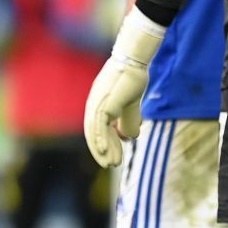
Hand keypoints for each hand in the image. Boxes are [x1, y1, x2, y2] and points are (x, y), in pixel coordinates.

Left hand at [83, 8, 166, 166]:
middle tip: (111, 165)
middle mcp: (93, 107)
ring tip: (112, 163)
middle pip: (94, 134)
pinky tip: (104, 151)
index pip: (98, 131)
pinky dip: (100, 139)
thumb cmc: (132, 80)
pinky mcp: (102, 103)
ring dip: (103, 149)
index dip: (106, 145)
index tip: (114, 159)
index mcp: (99, 107)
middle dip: (103, 151)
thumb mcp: (131, 106)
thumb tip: (129, 137)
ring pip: (95, 133)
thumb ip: (129, 120)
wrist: (134, 62)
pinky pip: (98, 125)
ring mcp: (96, 104)